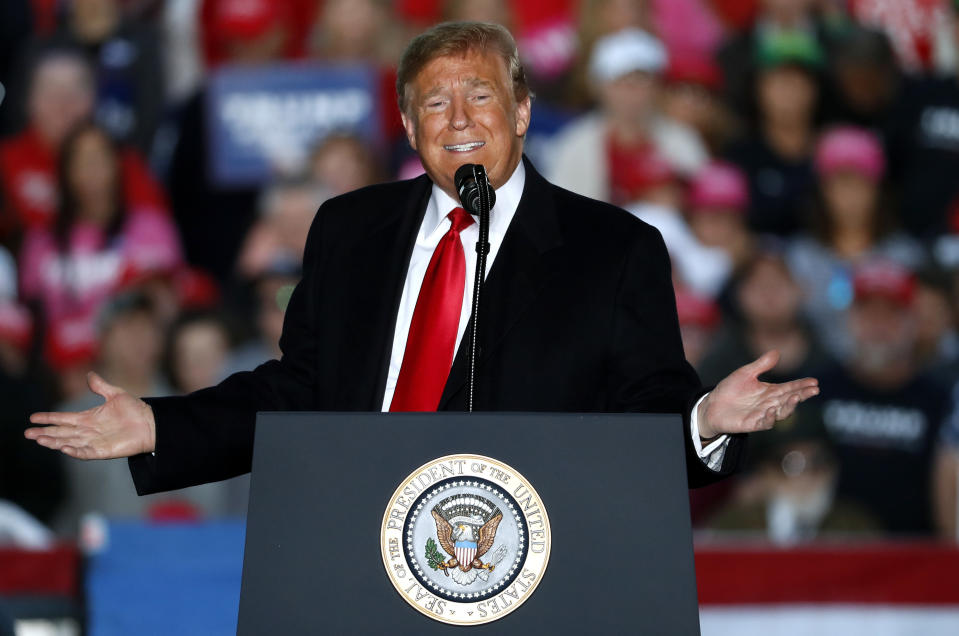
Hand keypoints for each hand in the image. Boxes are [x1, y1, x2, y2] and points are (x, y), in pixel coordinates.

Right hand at [24, 372, 155, 459]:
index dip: (49, 418)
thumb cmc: (135, 410)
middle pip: (62, 432)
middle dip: (45, 433)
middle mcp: (89, 431)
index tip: (33, 417)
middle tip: (28, 433)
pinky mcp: (103, 451)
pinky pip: (86, 452)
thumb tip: (89, 375)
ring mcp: (95, 442)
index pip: (64, 419)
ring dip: (55, 442)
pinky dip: (75, 451)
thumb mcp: (116, 394)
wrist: (152, 423)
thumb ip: (100, 386)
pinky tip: (64, 448)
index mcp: (89, 418)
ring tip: (40, 439)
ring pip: (69, 442)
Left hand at [697, 350, 818, 438]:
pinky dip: (770, 418)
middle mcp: (770, 403)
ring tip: (796, 397)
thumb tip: (777, 352)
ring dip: (790, 406)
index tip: (814, 381)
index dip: (802, 385)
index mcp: (770, 391)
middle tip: (813, 390)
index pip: (790, 388)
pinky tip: (772, 410)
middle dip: (802, 395)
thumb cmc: (730, 390)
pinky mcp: (752, 424)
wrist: (712, 406)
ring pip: (781, 412)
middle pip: (790, 400)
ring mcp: (762, 414)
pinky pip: (764, 422)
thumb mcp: (745, 373)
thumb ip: (761, 365)